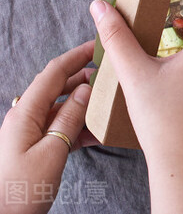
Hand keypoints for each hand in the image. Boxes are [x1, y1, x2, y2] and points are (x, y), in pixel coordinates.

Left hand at [1, 41, 96, 213]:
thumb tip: (85, 90)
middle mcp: (26, 118)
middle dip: (84, 76)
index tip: (98, 44)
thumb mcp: (52, 152)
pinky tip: (99, 131)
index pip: (53, 73)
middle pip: (57, 87)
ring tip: (110, 100)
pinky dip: (79, 125)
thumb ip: (69, 118)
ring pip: (61, 107)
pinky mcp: (36, 148)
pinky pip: (60, 127)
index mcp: (25, 113)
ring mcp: (30, 133)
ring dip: (85, 102)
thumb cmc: (20, 190)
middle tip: (111, 72)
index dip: (76, 56)